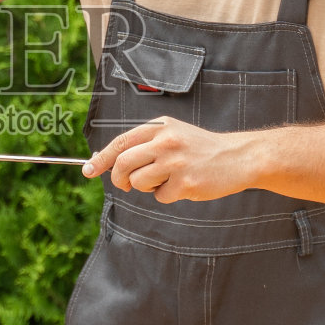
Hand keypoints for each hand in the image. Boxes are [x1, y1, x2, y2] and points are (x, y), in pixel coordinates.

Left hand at [81, 117, 259, 202]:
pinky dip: (167, 195)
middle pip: (123, 164)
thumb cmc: (200, 148)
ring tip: (166, 179)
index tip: (88, 170)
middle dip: (119, 178)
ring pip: (139, 182)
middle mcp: (166, 142)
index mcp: (159, 128)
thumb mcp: (172, 133)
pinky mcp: (186, 183)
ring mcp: (176, 162)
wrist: (237, 157)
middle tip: (125, 184)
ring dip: (146, 187)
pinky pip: (160, 196)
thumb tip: (109, 160)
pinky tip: (183, 185)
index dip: (101, 158)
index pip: (121, 142)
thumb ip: (144, 143)